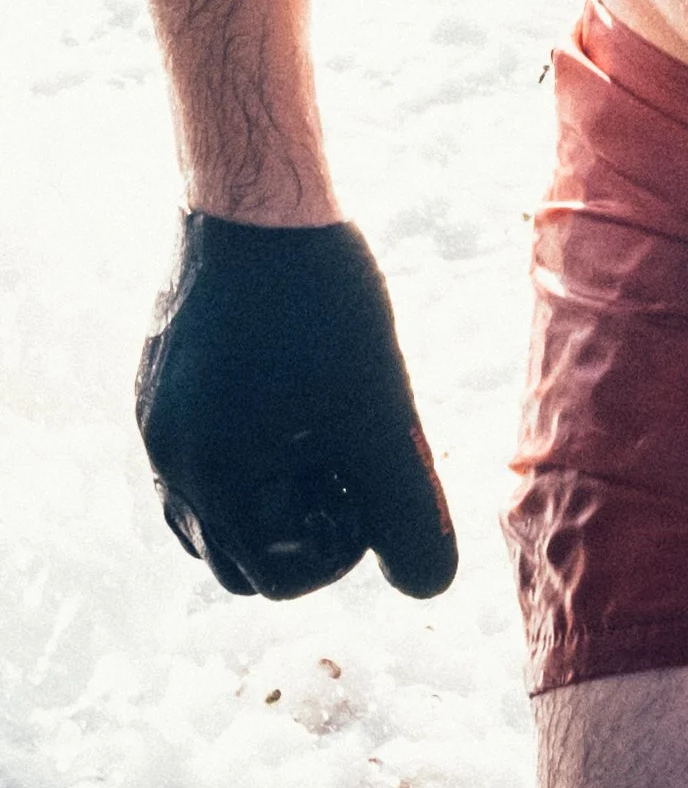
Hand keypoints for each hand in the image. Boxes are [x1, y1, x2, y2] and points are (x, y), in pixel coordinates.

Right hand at [136, 217, 457, 600]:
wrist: (257, 199)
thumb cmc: (322, 303)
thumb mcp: (381, 410)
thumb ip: (407, 506)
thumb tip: (429, 588)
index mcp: (212, 481)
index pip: (278, 577)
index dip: (344, 548)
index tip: (376, 484)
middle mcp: (169, 464)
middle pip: (243, 557)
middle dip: (308, 530)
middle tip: (357, 463)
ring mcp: (157, 424)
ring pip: (219, 511)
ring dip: (279, 498)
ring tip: (332, 431)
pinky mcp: (162, 385)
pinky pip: (202, 456)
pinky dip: (253, 457)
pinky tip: (301, 399)